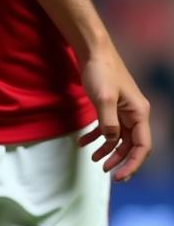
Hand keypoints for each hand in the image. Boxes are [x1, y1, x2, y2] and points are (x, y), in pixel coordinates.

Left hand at [76, 42, 150, 179]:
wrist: (91, 49)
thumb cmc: (100, 72)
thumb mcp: (104, 99)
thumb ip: (108, 123)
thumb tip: (111, 141)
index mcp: (139, 113)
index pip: (142, 147)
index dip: (132, 163)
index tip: (119, 176)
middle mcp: (134, 113)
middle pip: (131, 144)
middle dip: (119, 159)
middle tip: (105, 171)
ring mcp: (122, 109)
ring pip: (118, 137)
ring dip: (107, 149)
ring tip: (93, 159)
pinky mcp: (110, 105)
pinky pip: (107, 127)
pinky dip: (97, 135)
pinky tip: (83, 141)